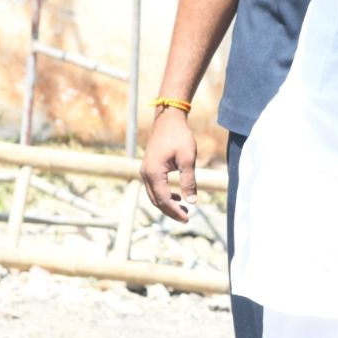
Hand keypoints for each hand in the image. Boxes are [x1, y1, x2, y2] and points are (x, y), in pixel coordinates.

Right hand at [141, 107, 197, 223]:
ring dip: (167, 204)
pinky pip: (154, 187)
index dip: (175, 211)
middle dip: (170, 211)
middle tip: (186, 218)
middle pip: (156, 200)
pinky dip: (164, 195)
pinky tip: (177, 196)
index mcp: (154, 173)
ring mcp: (145, 170)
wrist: (169, 119)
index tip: (188, 218)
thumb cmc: (179, 137)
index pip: (164, 199)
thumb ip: (189, 181)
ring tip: (184, 209)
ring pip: (153, 195)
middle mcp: (145, 173)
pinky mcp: (149, 168)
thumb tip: (193, 202)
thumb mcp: (188, 159)